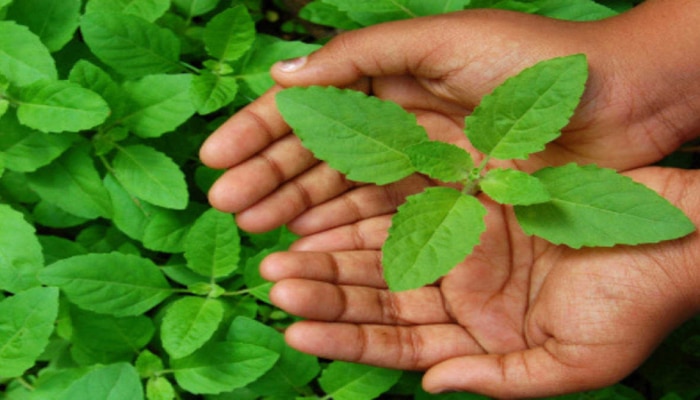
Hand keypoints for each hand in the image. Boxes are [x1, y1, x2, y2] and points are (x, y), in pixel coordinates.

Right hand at [200, 1, 699, 234]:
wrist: (620, 102)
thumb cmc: (534, 62)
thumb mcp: (441, 42)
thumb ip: (360, 57)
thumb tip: (282, 76)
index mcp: (390, 82)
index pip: (309, 111)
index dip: (259, 133)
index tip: (216, 159)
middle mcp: (399, 127)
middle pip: (318, 157)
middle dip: (268, 179)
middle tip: (225, 207)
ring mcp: (421, 171)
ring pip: (344, 194)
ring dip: (296, 211)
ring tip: (255, 231)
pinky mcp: (449, 209)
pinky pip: (385, 224)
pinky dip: (345, 234)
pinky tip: (310, 246)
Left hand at [260, 166, 699, 398]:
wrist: (675, 236)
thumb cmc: (633, 306)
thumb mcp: (573, 364)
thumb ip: (501, 380)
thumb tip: (435, 387)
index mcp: (475, 336)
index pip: (395, 343)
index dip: (345, 339)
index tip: (296, 329)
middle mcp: (460, 291)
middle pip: (378, 297)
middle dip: (325, 292)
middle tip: (274, 280)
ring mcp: (463, 243)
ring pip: (384, 252)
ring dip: (335, 252)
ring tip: (282, 252)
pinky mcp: (473, 198)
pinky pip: (412, 205)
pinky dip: (372, 211)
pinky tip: (328, 211)